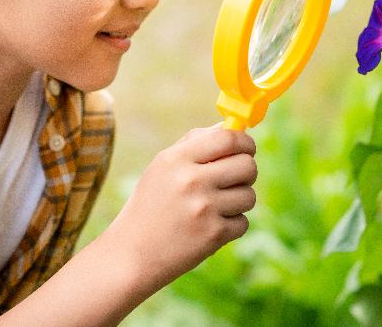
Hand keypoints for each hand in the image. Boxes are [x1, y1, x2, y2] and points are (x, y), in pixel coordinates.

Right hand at [105, 124, 257, 293]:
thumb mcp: (162, 167)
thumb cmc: (150, 205)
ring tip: (216, 206)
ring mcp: (203, 209)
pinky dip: (232, 226)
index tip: (246, 148)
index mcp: (176, 159)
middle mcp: (191, 180)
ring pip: (249, 195)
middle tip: (234, 179)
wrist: (132, 253)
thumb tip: (232, 128)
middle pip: (247, 165)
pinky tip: (210, 227)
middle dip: (246, 172)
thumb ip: (195, 144)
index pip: (227, 138)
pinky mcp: (213, 235)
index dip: (245, 141)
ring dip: (239, 201)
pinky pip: (243, 222)